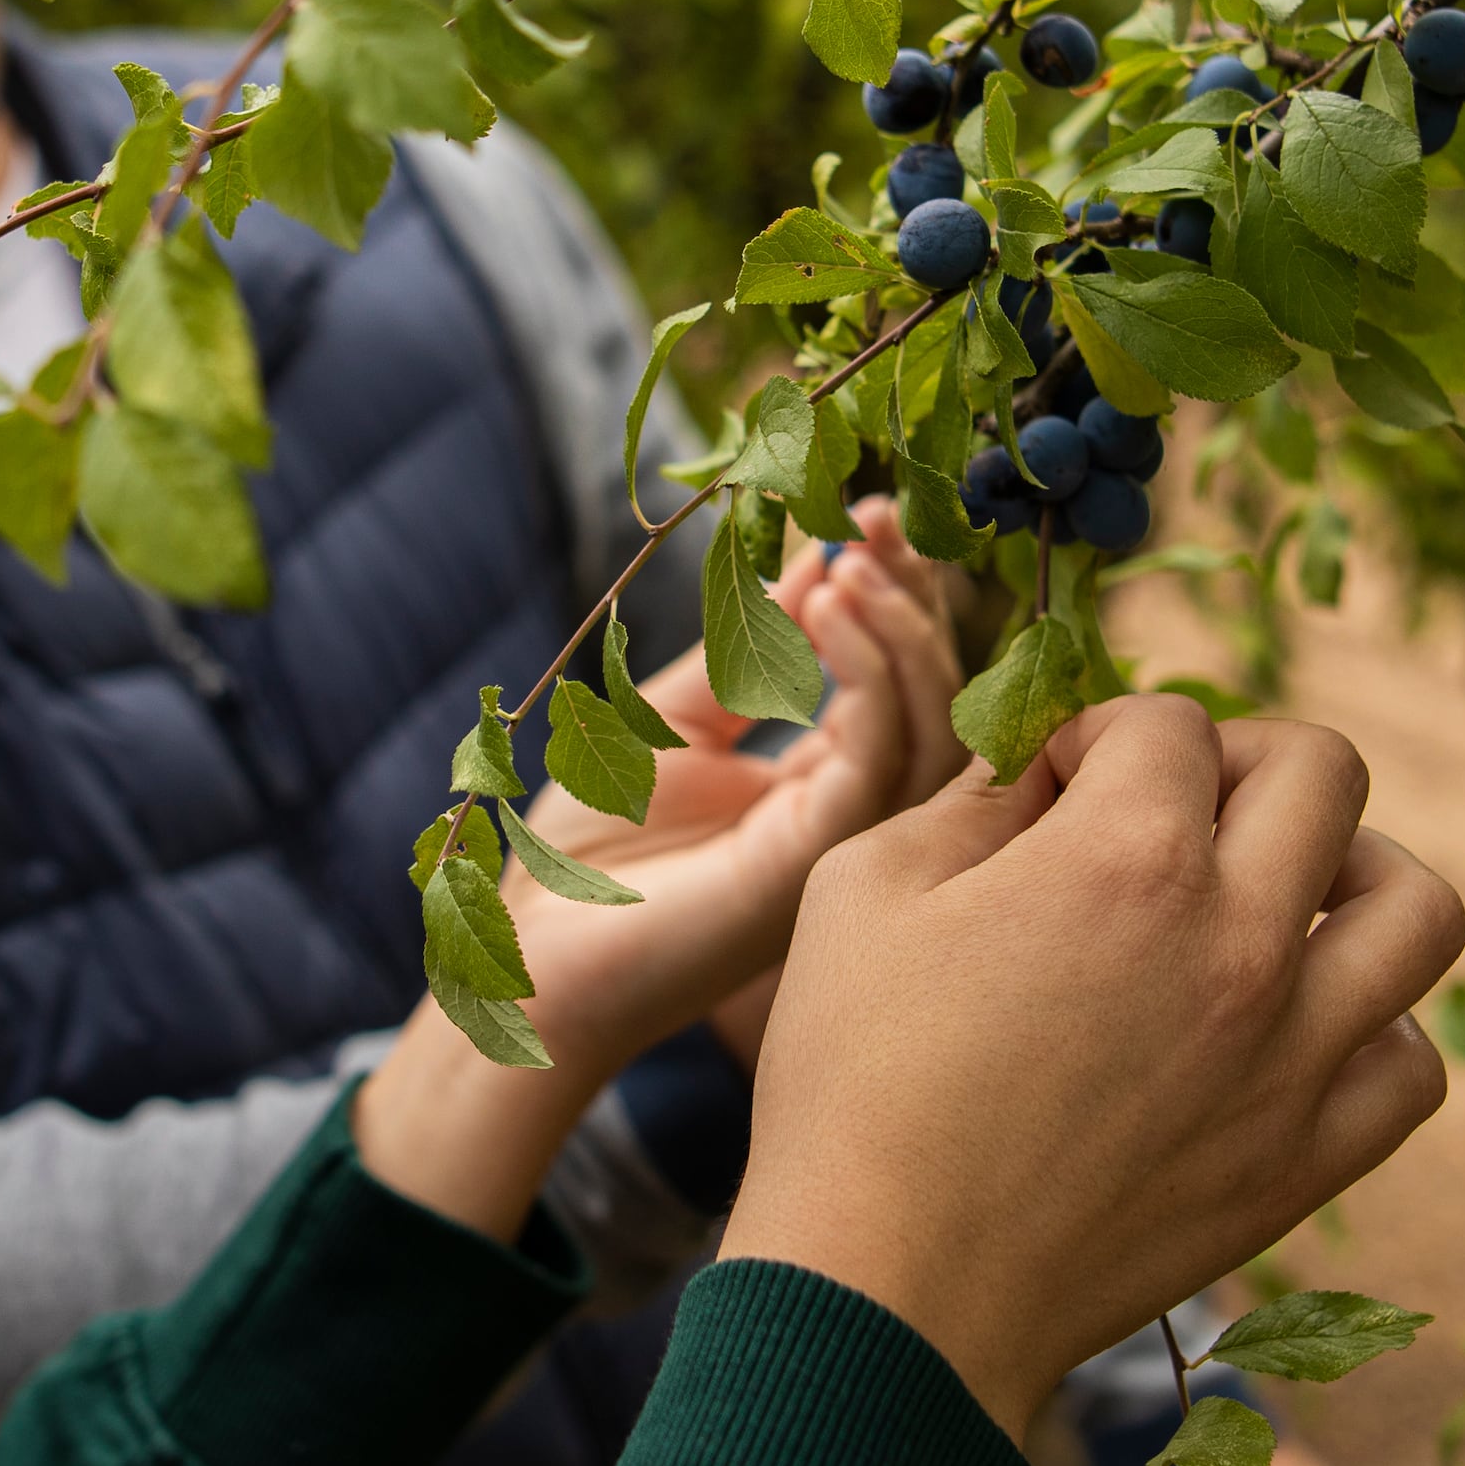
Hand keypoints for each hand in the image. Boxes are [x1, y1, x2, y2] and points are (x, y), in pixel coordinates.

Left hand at [347, 524, 959, 1238]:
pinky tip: (828, 608)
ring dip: (902, 630)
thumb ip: (745, 649)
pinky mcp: (815, 862)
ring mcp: (842, 847)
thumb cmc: (585, 852)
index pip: (896, 681)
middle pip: (935, 701)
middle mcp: (850, 821)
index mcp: (821, 789)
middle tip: (876, 524)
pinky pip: (879, 759)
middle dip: (914, 600)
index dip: (896, 594)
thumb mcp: (667, 721)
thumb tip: (816, 559)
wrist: (529, 951)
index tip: (871, 514)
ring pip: (932, 731)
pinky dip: (868, 674)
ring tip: (851, 561)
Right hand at [720, 697, 1464, 1436]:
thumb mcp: (865, 888)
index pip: (1170, 723)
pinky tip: (1293, 1031)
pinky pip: (1412, 1066)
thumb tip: (1043, 774)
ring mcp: (1292, 1057)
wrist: (890, 1293)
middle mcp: (1238, 941)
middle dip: (1237, 762)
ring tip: (1279, 900)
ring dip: (1353, 874)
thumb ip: (973, 800)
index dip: (1096, 736)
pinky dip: (1373, 1031)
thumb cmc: (853, 1084)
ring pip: (1416, 908)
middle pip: (1322, 773)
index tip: (1047, 792)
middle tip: (1168, 812)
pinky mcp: (1305, 1162)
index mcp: (1126, 855)